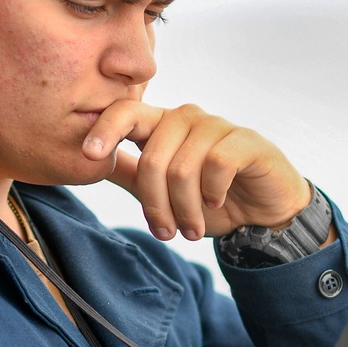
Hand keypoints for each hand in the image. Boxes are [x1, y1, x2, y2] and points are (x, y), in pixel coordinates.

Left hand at [82, 100, 312, 239]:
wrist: (261, 214)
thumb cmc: (209, 199)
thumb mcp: (161, 191)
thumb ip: (128, 173)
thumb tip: (86, 163)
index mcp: (160, 127)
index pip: (125, 113)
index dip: (104, 130)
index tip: (88, 155)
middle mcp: (186, 119)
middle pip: (152, 159)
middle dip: (156, 206)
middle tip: (167, 233)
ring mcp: (217, 126)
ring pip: (183, 168)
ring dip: (185, 209)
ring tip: (192, 229)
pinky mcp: (245, 140)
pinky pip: (217, 165)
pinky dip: (213, 193)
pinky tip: (218, 202)